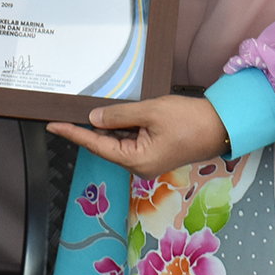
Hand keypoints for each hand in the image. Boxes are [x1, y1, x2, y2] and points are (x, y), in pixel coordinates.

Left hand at [48, 95, 229, 177]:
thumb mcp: (151, 111)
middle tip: (70, 110)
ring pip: (119, 142)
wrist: (220, 127)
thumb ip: (119, 115)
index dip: (73, 134)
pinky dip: (122, 128)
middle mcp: (139, 166)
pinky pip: (131, 140)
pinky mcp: (155, 153)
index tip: (53, 125)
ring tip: (93, 108)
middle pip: (106, 145)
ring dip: (109, 126)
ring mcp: (147, 161)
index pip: (96, 145)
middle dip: (90, 128)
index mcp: (136, 161)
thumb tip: (94, 118)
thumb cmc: (189, 120)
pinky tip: (116, 114)